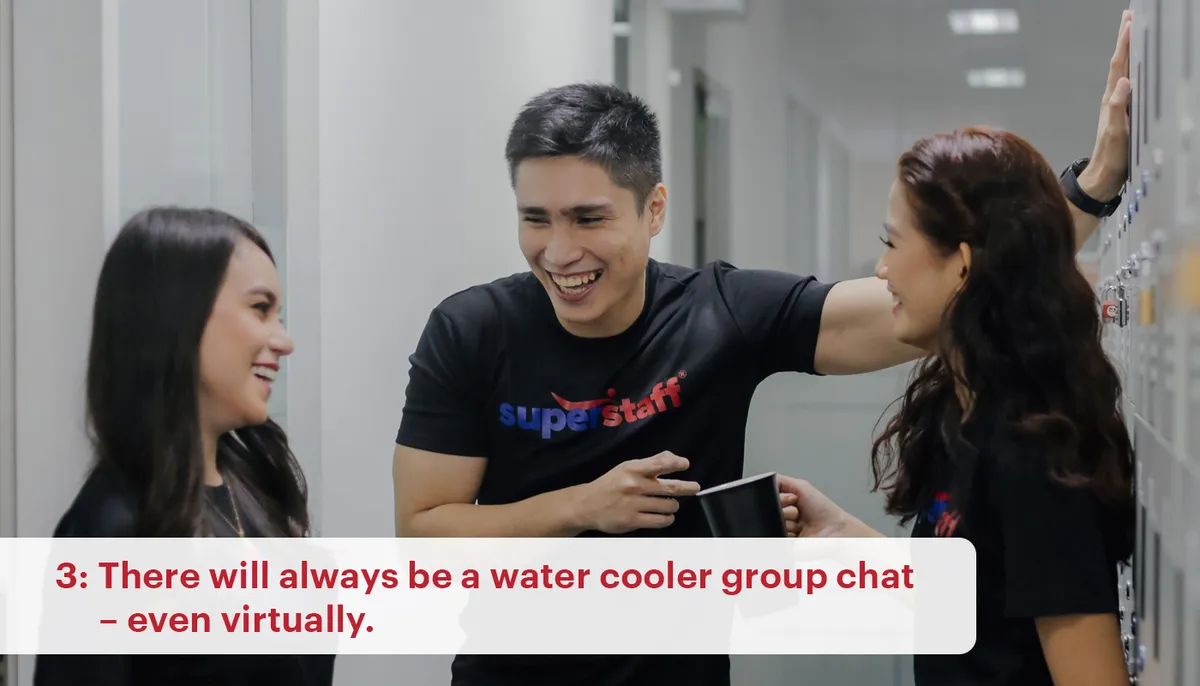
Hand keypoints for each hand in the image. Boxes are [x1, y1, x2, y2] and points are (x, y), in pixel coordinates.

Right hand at [576, 452, 700, 533]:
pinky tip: (665, 515)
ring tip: (670, 503)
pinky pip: (661, 521)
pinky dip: (667, 518)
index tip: (685, 464)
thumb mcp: (627, 467)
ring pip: (669, 505)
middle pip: (671, 488)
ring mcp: (633, 504)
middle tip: (695, 487)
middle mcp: (633, 485)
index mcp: (632, 469)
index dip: (676, 463)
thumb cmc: (611, 484)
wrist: (587, 505)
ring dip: (673, 505)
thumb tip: (675, 458)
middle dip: (687, 487)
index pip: (659, 463)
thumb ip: (652, 462)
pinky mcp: (632, 521)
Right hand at [778, 475, 875, 537]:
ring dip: (787, 522)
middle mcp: (785, 518)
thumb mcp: (802, 487)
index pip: (772, 499)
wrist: (834, 530)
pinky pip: (776, 537)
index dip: (782, 499)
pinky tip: (798, 533)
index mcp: (787, 505)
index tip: (793, 499)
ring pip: (774, 524)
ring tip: (801, 524)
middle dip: (784, 510)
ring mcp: (785, 532)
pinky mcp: (786, 544)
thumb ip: (782, 481)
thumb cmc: (824, 510)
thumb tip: (766, 478)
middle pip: (771, 512)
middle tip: (798, 512)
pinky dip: (787, 533)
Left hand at [1081, 10, 1132, 201]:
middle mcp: (1114, 99)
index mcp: (1112, 100)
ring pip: (1125, 71)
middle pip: (1121, 63)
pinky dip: (1134, 69)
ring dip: (1129, 50)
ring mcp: (1119, 105)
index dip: (1124, 44)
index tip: (1130, 22)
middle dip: (1125, 39)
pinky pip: (1131, 84)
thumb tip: (1124, 82)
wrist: (1105, 177)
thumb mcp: (1115, 133)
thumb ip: (1118, 108)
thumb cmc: (1110, 157)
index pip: (1119, 65)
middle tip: (1130, 15)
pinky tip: (1138, 65)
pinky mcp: (1124, 113)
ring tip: (1134, 30)